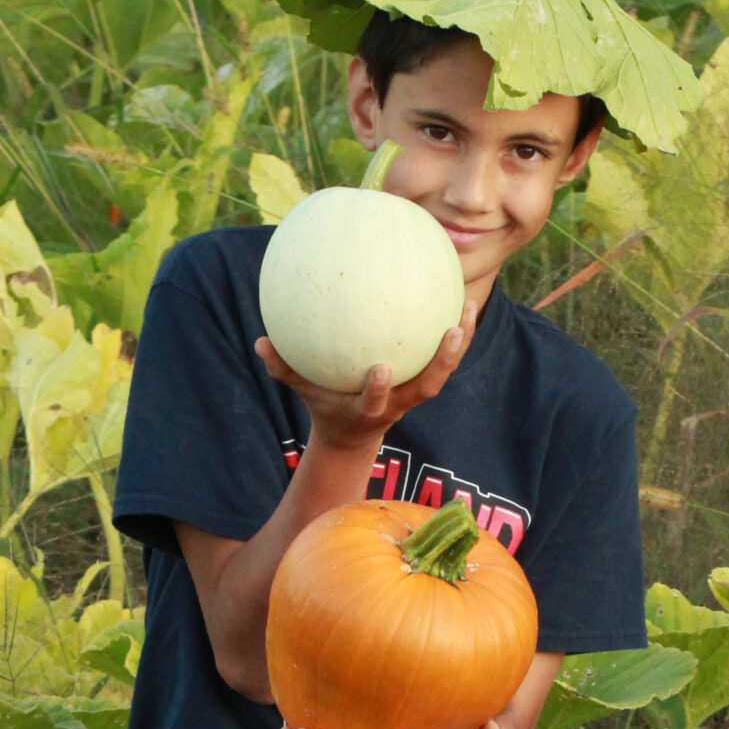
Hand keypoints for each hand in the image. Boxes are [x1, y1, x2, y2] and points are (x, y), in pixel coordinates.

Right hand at [254, 299, 480, 452]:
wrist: (352, 431)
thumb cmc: (324, 402)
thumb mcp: (301, 388)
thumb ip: (282, 367)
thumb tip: (260, 342)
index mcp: (370, 409)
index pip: (377, 403)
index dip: (380, 390)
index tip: (381, 368)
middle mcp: (398, 402)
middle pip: (428, 388)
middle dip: (442, 363)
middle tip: (453, 329)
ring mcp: (413, 393)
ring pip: (444, 372)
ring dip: (460, 344)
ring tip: (468, 306)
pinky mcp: (421, 380)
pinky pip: (443, 356)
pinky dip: (454, 331)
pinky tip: (457, 296)